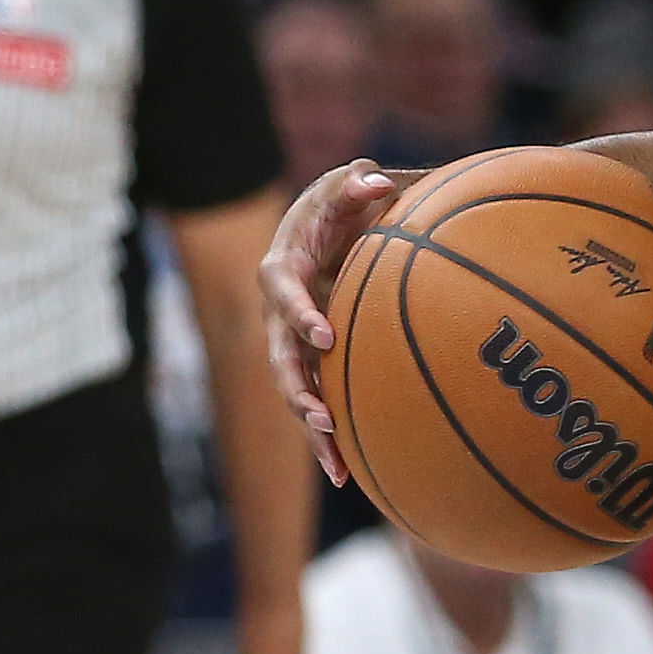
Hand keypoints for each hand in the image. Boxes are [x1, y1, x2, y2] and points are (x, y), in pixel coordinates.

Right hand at [257, 161, 414, 483]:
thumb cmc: (340, 203)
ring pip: (294, 390)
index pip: (284, 292)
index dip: (300, 314)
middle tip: (320, 416)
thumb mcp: (345, 187)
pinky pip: (314, 401)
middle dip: (297, 388)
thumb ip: (355, 184)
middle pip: (279, 357)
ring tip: (334, 460)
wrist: (330, 225)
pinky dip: (326, 438)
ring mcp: (291, 342)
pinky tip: (346, 474)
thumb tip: (373, 179)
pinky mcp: (310, 361)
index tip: (325, 335)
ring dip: (310, 425)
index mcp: (282, 268)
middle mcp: (278, 312)